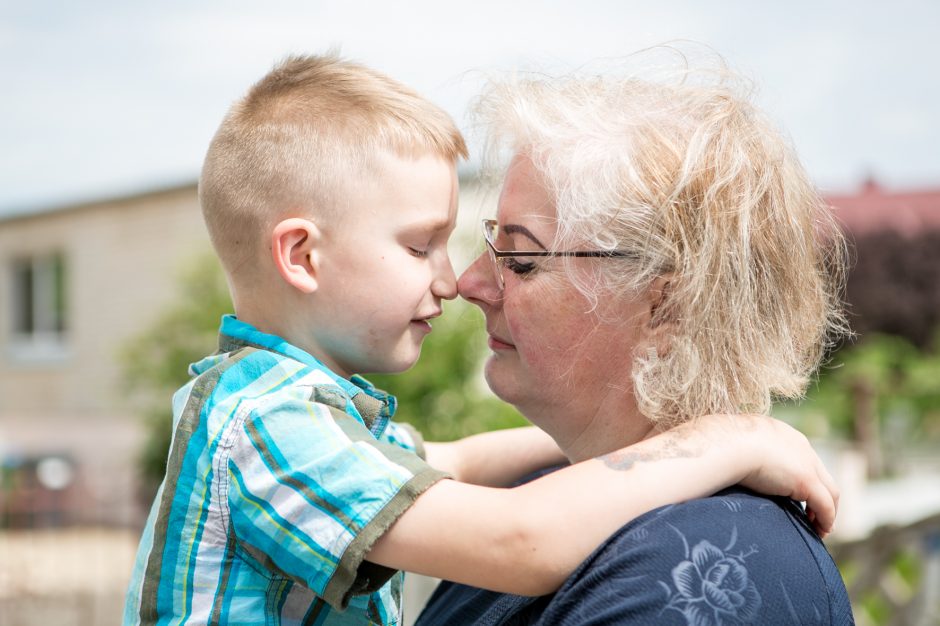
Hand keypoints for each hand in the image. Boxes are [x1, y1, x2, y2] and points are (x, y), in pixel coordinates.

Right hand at [727, 415, 838, 537]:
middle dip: (821, 496)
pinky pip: (825, 506)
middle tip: (813, 516)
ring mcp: (806, 462)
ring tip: (817, 528)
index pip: (804, 459)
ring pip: (830, 492)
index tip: (797, 497)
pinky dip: (825, 520)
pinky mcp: (806, 480)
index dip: (804, 480)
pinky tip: (818, 531)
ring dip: (827, 512)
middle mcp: (801, 446)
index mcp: (783, 435)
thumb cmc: (720, 445)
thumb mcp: (733, 445)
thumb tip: (724, 464)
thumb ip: (738, 454)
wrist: (726, 444)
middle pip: (822, 475)